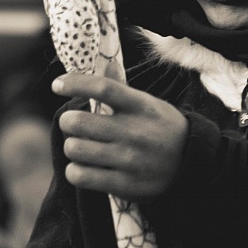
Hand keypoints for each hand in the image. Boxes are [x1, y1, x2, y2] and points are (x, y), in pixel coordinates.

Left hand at [54, 73, 187, 200]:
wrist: (191, 164)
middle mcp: (134, 132)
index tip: (57, 85)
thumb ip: (121, 88)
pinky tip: (83, 167)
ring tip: (81, 147)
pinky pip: (81, 176)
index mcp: (140, 107)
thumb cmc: (161, 129)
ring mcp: (129, 160)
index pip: (103, 88)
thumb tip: (104, 63)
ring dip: (72, 147)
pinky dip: (75, 171)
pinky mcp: (124, 184)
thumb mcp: (148, 104)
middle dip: (68, 121)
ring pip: (75, 149)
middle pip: (78, 122)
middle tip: (72, 124)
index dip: (75, 83)